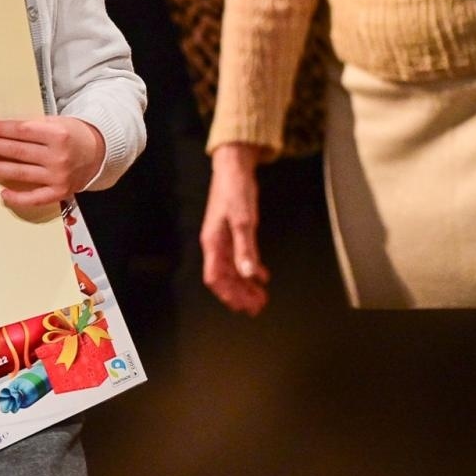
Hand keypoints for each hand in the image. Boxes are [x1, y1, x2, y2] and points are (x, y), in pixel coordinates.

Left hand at [0, 117, 104, 210]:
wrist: (99, 154)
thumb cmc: (73, 135)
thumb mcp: (57, 123)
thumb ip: (33, 128)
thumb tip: (2, 132)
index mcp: (58, 134)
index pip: (22, 131)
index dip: (2, 130)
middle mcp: (58, 156)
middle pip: (19, 151)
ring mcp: (58, 176)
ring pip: (21, 173)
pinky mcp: (60, 192)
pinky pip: (35, 198)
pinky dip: (18, 198)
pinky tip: (3, 194)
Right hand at [200, 143, 269, 314]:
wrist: (233, 168)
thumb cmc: (235, 192)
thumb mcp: (243, 220)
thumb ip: (246, 249)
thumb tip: (248, 275)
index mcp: (214, 243)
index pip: (216, 278)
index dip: (229, 294)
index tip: (245, 306)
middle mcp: (216, 245)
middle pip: (224, 278)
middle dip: (239, 294)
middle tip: (258, 307)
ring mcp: (224, 239)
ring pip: (232, 270)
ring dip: (245, 285)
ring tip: (261, 297)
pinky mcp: (233, 233)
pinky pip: (240, 259)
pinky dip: (250, 270)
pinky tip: (262, 276)